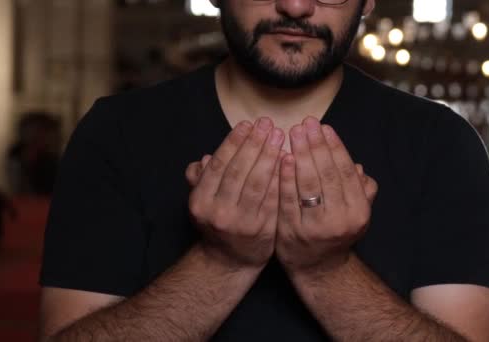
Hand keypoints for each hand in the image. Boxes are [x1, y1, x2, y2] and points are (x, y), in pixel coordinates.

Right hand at [185, 118, 284, 268]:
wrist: (229, 261)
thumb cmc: (218, 223)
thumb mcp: (203, 202)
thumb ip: (202, 180)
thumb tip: (203, 158)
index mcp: (200, 200)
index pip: (219, 165)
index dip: (234, 142)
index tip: (247, 124)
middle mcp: (218, 212)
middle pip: (239, 171)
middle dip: (254, 144)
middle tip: (268, 124)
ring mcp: (241, 222)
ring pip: (257, 183)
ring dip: (269, 157)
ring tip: (279, 136)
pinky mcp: (262, 229)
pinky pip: (273, 198)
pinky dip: (280, 178)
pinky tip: (288, 161)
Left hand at [276, 117, 377, 274]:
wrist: (318, 268)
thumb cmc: (336, 231)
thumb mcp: (355, 212)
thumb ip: (361, 189)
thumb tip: (357, 166)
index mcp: (359, 212)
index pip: (345, 172)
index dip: (335, 147)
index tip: (324, 127)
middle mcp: (340, 220)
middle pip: (327, 174)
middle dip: (316, 145)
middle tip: (306, 123)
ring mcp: (315, 227)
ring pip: (308, 185)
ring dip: (300, 155)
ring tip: (293, 133)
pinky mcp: (291, 232)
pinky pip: (288, 200)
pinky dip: (285, 178)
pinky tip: (282, 158)